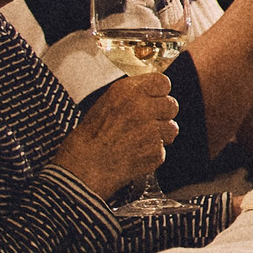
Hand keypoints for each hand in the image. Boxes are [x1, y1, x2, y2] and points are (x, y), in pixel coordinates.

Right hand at [51, 74, 178, 198]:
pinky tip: (133, 155)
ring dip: (160, 135)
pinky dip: (152, 154)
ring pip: (171, 128)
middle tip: (146, 124)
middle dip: (162, 115)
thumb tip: (152, 95)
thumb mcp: (104, 105)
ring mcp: (151, 130)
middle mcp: (141, 107)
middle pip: (171, 105)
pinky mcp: (156, 151)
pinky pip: (162, 149)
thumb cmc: (87, 139)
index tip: (155, 99)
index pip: (162, 82)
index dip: (159, 93)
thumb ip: (131, 97)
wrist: (81, 170)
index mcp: (126, 92)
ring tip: (137, 142)